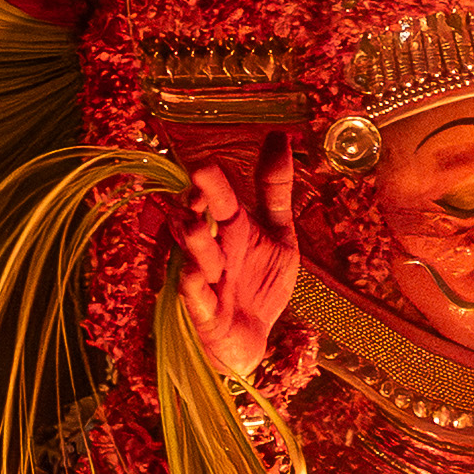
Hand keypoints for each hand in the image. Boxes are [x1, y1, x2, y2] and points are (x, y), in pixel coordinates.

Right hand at [169, 131, 299, 379]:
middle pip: (202, 223)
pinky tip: (193, 277)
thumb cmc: (258, 281)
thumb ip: (275, 190)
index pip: (220, 199)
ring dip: (195, 242)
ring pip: (196, 258)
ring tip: (193, 223)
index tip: (206, 163)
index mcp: (233, 228)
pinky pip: (195, 300)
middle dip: (198, 204)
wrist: (250, 337)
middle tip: (198, 182)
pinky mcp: (204, 313)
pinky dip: (194, 289)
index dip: (213, 183)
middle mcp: (214, 250)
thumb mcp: (278, 233)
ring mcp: (206, 281)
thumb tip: (280, 136)